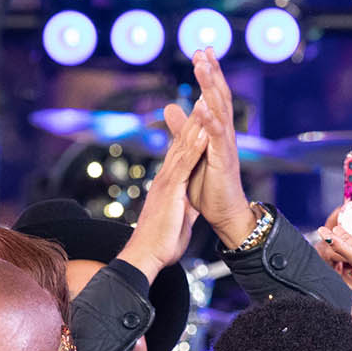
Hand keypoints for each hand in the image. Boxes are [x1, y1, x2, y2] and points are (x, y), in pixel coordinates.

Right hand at [114, 106, 204, 278]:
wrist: (146, 256)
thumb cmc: (160, 242)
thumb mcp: (178, 218)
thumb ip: (184, 204)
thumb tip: (190, 201)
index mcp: (169, 183)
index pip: (182, 152)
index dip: (192, 132)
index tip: (203, 115)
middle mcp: (166, 177)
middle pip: (181, 141)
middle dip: (193, 118)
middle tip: (203, 94)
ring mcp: (167, 181)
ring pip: (182, 146)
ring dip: (195, 123)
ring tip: (206, 101)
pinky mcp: (170, 190)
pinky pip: (184, 164)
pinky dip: (194, 146)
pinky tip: (203, 131)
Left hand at [164, 48, 255, 245]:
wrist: (224, 213)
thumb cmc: (209, 185)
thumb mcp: (192, 151)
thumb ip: (183, 128)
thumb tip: (171, 106)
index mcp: (216, 131)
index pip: (212, 96)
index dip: (208, 73)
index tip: (202, 51)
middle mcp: (224, 134)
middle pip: (219, 96)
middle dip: (211, 72)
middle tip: (203, 49)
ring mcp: (225, 146)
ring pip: (220, 110)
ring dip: (210, 87)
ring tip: (203, 67)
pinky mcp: (224, 161)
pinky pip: (218, 137)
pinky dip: (211, 120)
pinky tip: (203, 106)